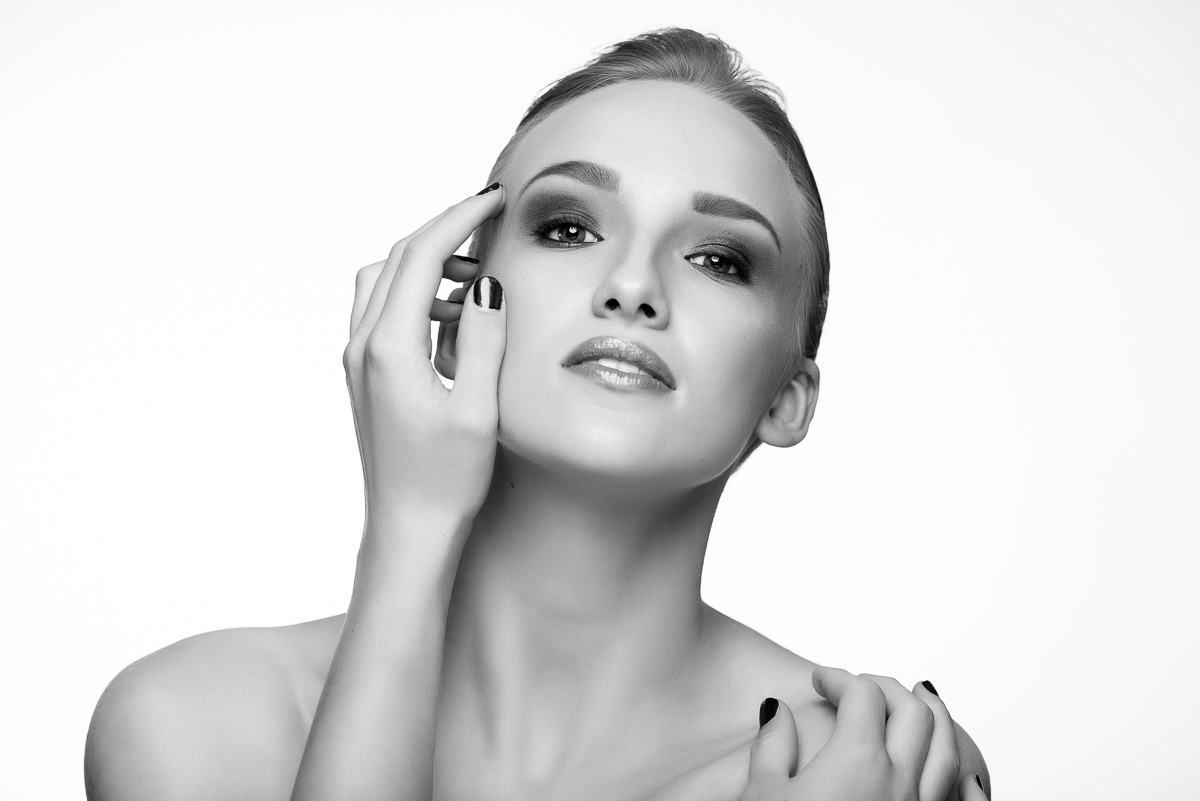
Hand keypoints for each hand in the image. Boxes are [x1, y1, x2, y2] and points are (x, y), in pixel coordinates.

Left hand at [342, 183, 506, 556]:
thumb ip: (481, 337)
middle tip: (490, 222)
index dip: (460, 218)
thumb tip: (484, 282)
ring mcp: (358, 361)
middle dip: (444, 232)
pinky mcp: (364, 376)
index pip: (421, 256)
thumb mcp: (478, 408)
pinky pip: (384, 313)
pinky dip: (418, 297)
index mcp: (390, 348)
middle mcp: (363, 346)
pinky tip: (456, 320)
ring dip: (428, 266)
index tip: (495, 199)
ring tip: (478, 277)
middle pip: (397, 259)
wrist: (407, 529)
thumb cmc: (445, 480)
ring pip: (384, 283)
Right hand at [743, 667, 964, 800]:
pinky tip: (969, 775)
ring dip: (935, 717)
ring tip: (920, 702)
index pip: (862, 695)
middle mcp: (899, 781)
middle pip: (913, 711)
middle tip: (862, 686)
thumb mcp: (761, 795)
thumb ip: (773, 746)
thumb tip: (777, 713)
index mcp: (857, 760)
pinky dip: (967, 781)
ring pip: (947, 750)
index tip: (822, 680)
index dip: (841, 679)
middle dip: (887, 687)